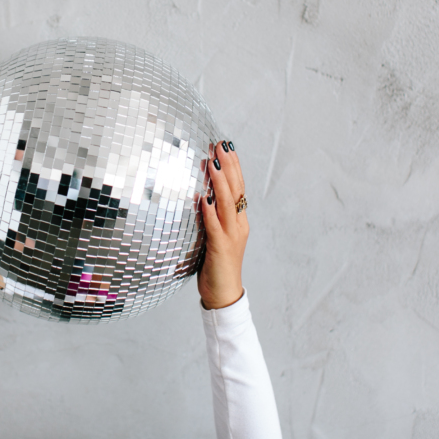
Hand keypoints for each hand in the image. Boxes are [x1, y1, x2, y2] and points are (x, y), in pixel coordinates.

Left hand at [198, 140, 248, 309]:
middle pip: (236, 190)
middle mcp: (238, 225)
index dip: (233, 166)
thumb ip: (210, 216)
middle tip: (220, 145)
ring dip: (220, 182)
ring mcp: (231, 236)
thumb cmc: (216, 264)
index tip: (225, 146)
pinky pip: (214, 226)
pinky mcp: (221, 248)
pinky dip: (208, 211)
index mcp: (239, 220)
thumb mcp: (214, 235)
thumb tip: (199, 195)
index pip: (238, 187)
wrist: (224, 294)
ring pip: (227, 204)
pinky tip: (203, 198)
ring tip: (212, 163)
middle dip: (228, 166)